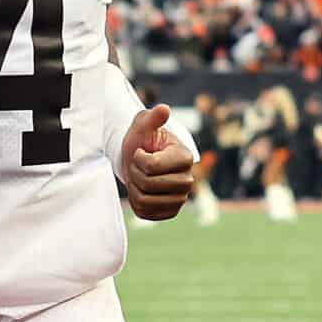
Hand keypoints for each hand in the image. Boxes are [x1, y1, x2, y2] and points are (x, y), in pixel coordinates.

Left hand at [121, 101, 196, 217]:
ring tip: (138, 177)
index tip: (140, 151)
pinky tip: (140, 190)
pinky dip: (136, 202)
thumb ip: (152, 118)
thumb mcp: (143, 125)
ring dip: (133, 188)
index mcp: (185, 157)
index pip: (151, 166)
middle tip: (137, 165)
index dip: (138, 159)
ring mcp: (181, 198)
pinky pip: (145, 213)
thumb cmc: (142, 140)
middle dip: (135, 173)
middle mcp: (188, 180)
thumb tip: (163, 109)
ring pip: (145, 201)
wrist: (140, 159)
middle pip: (148, 184)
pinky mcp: (170, 212)